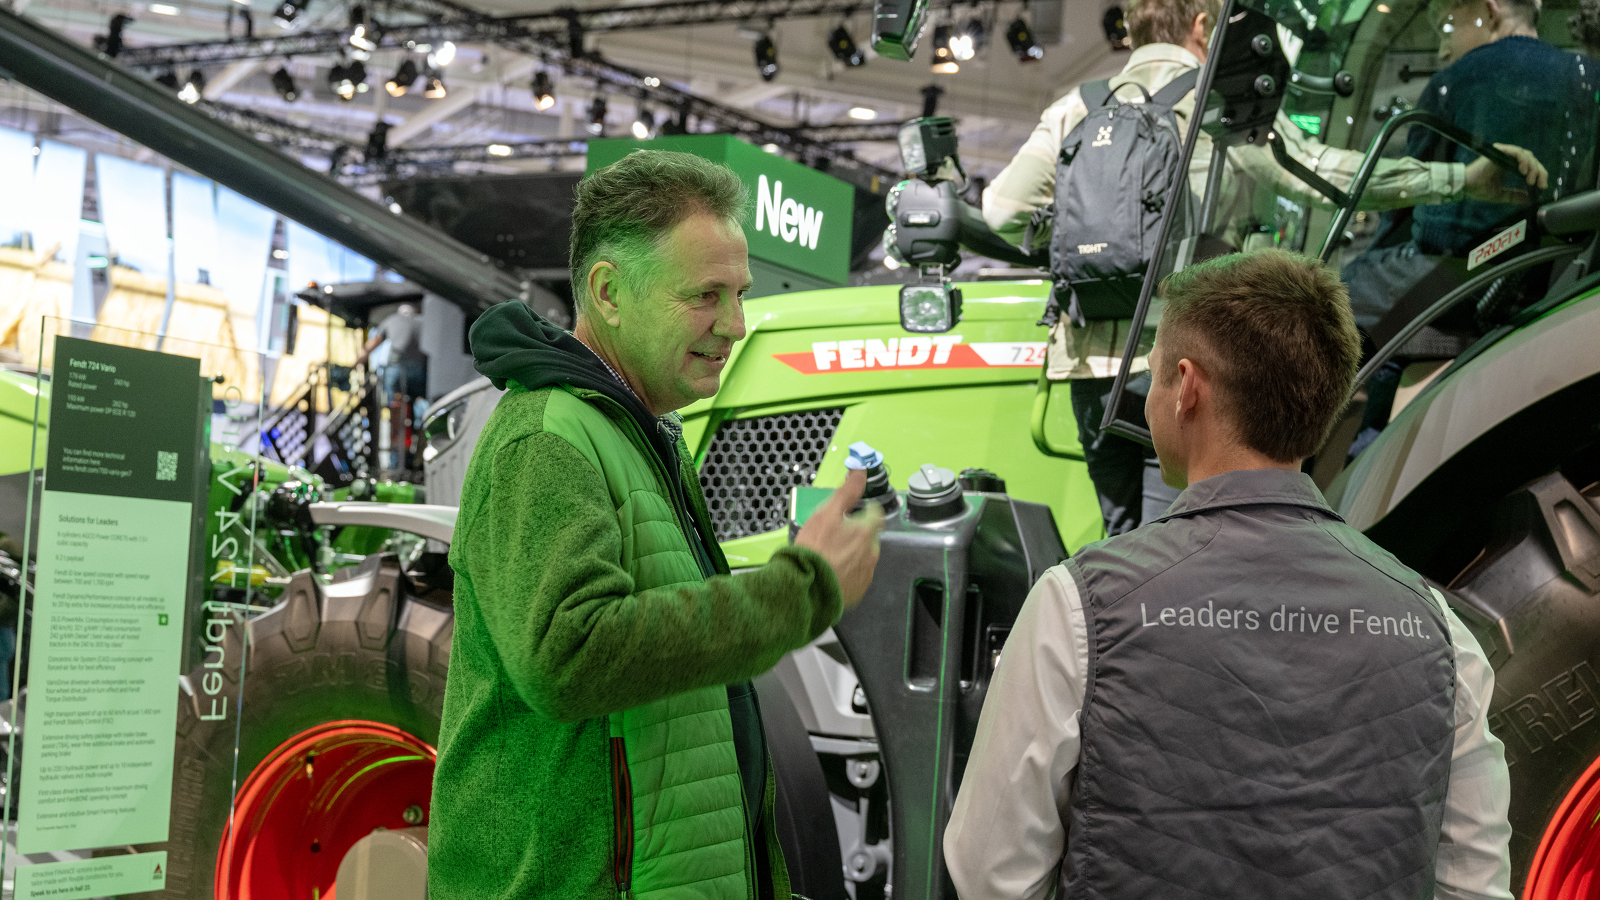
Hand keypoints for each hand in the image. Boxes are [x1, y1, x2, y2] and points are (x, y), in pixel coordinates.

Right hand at [794, 468, 885, 610]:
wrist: (805, 586)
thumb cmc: (814, 548)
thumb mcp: (827, 512)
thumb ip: (847, 490)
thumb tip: (861, 469)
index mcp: (867, 531)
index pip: (875, 512)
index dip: (862, 510)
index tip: (850, 514)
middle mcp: (872, 551)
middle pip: (869, 535)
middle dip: (856, 533)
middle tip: (833, 537)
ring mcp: (866, 572)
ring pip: (864, 555)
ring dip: (852, 552)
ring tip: (830, 555)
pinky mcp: (859, 589)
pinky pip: (857, 575)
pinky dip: (848, 571)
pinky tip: (831, 570)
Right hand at [1463, 143, 1547, 203]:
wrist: (1466, 186)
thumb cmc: (1479, 189)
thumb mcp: (1502, 195)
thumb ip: (1515, 196)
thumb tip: (1529, 200)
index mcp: (1510, 166)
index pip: (1531, 167)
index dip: (1540, 175)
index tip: (1542, 186)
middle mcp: (1509, 158)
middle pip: (1533, 160)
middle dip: (1539, 172)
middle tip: (1540, 184)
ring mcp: (1505, 153)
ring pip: (1527, 155)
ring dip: (1532, 167)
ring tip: (1530, 179)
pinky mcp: (1500, 151)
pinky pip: (1517, 152)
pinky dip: (1523, 160)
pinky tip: (1523, 170)